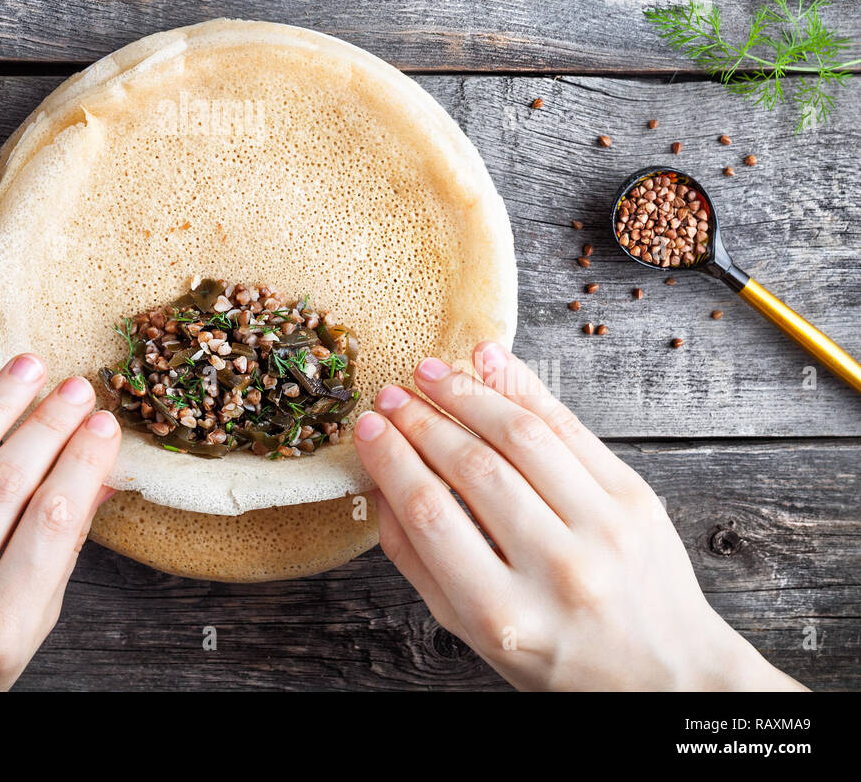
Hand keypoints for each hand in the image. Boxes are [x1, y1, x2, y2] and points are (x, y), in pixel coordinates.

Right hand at [355, 341, 804, 691]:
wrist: (665, 672)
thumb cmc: (557, 653)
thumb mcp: (472, 629)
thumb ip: (418, 561)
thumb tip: (381, 482)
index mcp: (505, 616)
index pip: (431, 515)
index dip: (392, 460)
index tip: (368, 429)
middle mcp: (558, 572)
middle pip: (473, 469)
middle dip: (421, 421)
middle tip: (390, 396)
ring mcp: (603, 529)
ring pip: (521, 436)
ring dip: (467, 394)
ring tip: (431, 373)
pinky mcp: (634, 498)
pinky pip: (569, 427)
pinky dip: (523, 386)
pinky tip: (488, 362)